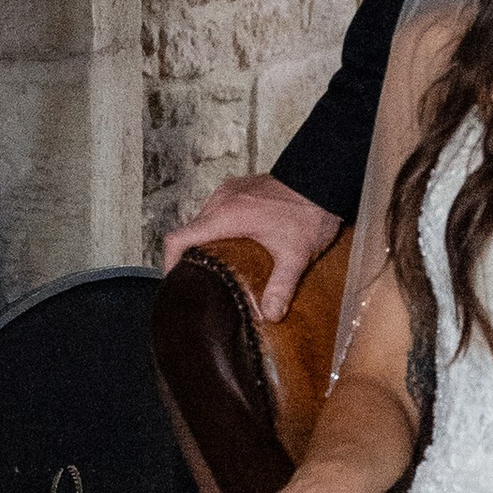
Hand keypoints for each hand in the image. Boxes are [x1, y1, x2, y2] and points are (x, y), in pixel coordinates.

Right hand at [162, 174, 342, 318]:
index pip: (178, 238)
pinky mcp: (240, 187)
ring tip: (219, 265)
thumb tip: (270, 315)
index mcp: (225, 215)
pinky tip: (236, 244)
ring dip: (207, 241)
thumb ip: (281, 287)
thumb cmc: (309, 210)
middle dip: (191, 256)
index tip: (174, 280)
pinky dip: (219, 228)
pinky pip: (218, 210)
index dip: (168, 262)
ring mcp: (230, 190)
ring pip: (204, 220)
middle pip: (190, 231)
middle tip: (201, 280)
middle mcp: (221, 200)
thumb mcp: (296, 255)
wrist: (324, 177)